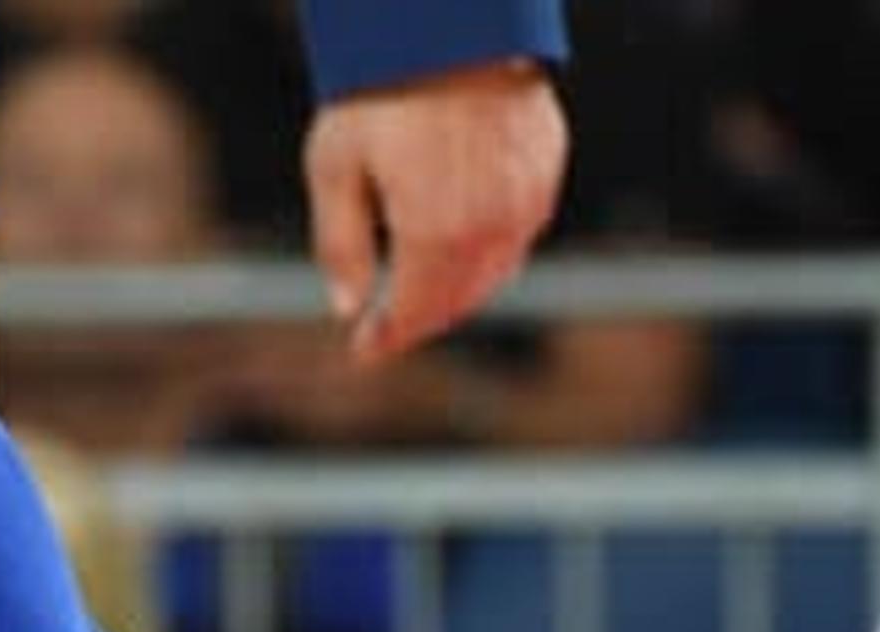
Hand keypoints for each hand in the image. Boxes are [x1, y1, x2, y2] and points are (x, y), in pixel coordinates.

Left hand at [303, 60, 569, 366]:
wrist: (451, 22)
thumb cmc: (383, 89)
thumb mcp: (335, 167)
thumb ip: (339, 244)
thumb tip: (346, 307)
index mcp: (434, 235)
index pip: (413, 314)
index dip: (386, 339)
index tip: (362, 350)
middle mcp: (488, 228)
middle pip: (456, 302)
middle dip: (420, 320)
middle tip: (388, 325)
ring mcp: (524, 200)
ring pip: (494, 273)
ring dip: (457, 291)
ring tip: (422, 292)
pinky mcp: (544, 171)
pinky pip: (519, 233)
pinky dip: (490, 251)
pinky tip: (463, 246)